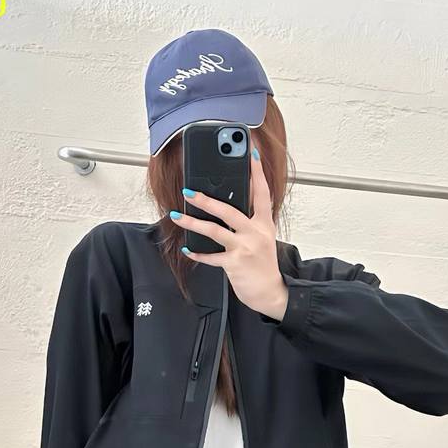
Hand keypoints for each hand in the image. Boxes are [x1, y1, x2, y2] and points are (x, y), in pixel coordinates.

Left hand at [171, 141, 288, 320]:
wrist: (270, 292)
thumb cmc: (263, 264)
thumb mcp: (263, 237)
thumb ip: (249, 221)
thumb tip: (227, 204)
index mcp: (264, 223)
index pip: (262, 193)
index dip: (257, 173)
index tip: (251, 155)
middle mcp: (255, 233)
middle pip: (229, 210)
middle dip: (206, 200)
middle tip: (188, 190)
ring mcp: (245, 248)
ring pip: (215, 231)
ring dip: (192, 223)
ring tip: (177, 215)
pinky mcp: (235, 264)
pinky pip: (211, 257)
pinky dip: (198, 254)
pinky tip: (187, 249)